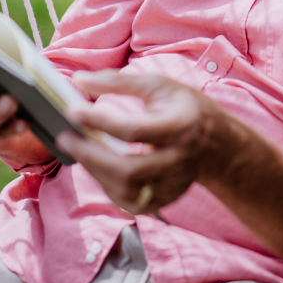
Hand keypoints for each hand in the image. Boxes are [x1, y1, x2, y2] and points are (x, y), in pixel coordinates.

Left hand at [57, 71, 230, 214]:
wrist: (217, 143)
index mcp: (180, 126)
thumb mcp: (158, 85)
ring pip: (127, 191)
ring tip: (80, 150)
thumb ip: (119, 82)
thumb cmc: (183, 108)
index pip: (134, 129)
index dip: (100, 121)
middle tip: (65, 138)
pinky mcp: (166, 199)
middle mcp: (178, 160)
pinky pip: (131, 202)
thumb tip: (79, 81)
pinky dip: (108, 187)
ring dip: (96, 172)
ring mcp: (173, 184)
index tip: (72, 110)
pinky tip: (98, 168)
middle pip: (129, 170)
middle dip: (92, 156)